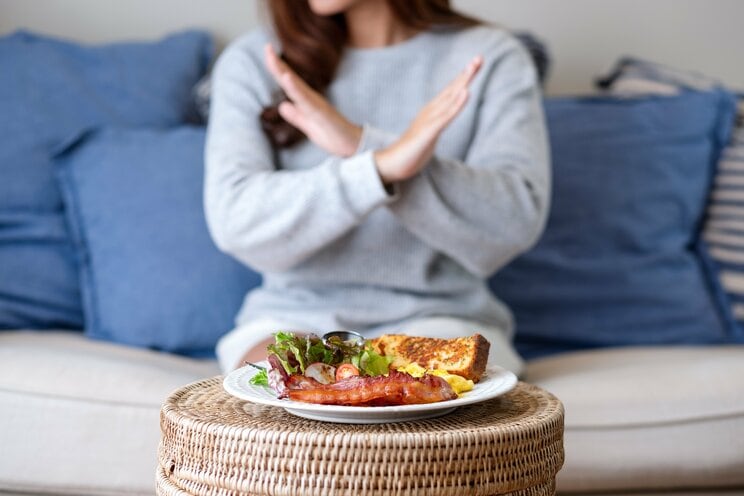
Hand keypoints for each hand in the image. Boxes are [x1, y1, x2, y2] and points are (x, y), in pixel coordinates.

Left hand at [264, 44, 361, 156]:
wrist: (352, 145)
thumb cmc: (334, 136)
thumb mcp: (309, 126)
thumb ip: (296, 116)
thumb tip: (282, 106)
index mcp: (307, 102)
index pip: (289, 83)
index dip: (277, 68)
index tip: (267, 51)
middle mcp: (312, 99)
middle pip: (291, 79)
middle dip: (277, 64)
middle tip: (267, 47)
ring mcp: (317, 105)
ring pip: (297, 87)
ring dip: (284, 72)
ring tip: (272, 58)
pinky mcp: (322, 113)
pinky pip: (306, 100)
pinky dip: (295, 89)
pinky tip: (287, 78)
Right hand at [374, 55, 482, 183]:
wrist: (391, 164)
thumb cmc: (411, 151)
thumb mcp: (429, 135)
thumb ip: (436, 126)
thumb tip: (444, 119)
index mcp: (432, 113)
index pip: (451, 93)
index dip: (464, 78)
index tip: (477, 63)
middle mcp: (430, 112)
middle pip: (451, 90)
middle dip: (466, 74)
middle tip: (480, 58)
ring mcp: (429, 121)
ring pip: (449, 99)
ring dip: (462, 82)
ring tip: (473, 68)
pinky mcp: (428, 132)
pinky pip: (445, 116)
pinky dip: (457, 104)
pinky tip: (466, 92)